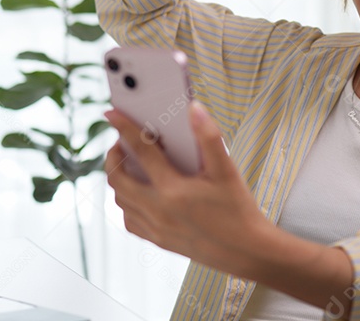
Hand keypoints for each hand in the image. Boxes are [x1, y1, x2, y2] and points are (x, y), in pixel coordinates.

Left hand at [104, 102, 269, 275]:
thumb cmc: (238, 210)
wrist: (247, 252)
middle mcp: (158, 211)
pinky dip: (128, 203)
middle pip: (117, 179)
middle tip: (121, 141)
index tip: (112, 113)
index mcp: (173, 190)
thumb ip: (209, 136)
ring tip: (129, 164)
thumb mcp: (227, 170)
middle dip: (113, 156)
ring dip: (118, 180)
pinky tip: (139, 192)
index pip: (141, 151)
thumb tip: (194, 108)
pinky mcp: (158, 241)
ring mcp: (155, 228)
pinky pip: (130, 220)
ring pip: (120, 201)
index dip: (124, 128)